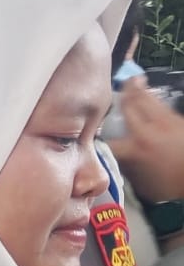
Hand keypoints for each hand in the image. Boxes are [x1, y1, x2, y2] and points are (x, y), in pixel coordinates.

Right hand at [107, 78, 183, 200]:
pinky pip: (163, 106)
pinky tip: (151, 95)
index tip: (90, 129)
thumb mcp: (142, 183)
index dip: (96, 134)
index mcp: (134, 149)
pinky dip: (154, 99)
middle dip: (122, 96)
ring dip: (138, 90)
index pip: (108, 139)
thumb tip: (117, 158)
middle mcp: (146, 131)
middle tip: (115, 85)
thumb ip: (126, 167)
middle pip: (130, 107)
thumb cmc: (171, 186)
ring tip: (133, 79)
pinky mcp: (179, 121)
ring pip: (148, 101)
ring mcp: (165, 123)